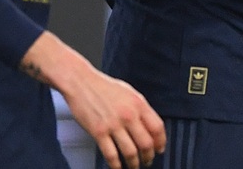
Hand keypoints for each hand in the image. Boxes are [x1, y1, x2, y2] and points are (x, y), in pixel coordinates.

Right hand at [21, 32, 166, 167]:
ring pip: (130, 152)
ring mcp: (113, 124)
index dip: (161, 142)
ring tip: (134, 166)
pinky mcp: (98, 132)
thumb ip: (140, 109)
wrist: (81, 82)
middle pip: (146, 143)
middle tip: (148, 161)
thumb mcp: (129, 93)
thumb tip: (150, 127)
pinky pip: (111, 155)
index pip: (157, 128)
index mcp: (138, 104)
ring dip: (134, 163)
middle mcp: (128, 115)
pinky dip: (116, 165)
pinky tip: (117, 167)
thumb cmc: (104, 87)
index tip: (159, 149)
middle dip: (149, 156)